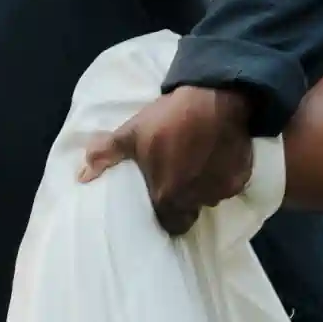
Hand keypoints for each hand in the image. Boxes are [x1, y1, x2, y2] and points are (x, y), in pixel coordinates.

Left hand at [78, 83, 256, 234]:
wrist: (214, 95)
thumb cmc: (168, 119)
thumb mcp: (132, 133)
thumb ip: (106, 155)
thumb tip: (80, 176)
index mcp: (168, 196)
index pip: (169, 225)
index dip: (166, 217)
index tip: (162, 203)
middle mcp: (197, 199)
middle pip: (191, 212)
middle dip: (185, 202)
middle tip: (179, 181)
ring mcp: (222, 189)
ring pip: (211, 197)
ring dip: (203, 186)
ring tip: (199, 166)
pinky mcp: (242, 176)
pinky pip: (230, 184)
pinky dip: (223, 174)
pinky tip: (217, 157)